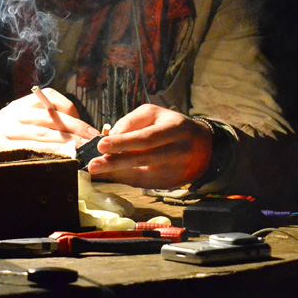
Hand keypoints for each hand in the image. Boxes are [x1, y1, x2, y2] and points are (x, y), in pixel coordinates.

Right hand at [0, 88, 98, 154]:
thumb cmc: (5, 140)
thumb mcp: (21, 122)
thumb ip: (44, 121)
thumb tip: (80, 129)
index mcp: (19, 105)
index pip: (50, 98)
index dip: (71, 111)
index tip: (87, 127)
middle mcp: (11, 114)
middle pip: (50, 119)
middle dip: (75, 130)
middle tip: (93, 140)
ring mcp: (4, 132)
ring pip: (41, 135)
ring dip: (65, 143)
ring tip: (83, 150)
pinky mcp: (0, 149)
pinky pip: (29, 151)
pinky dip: (47, 154)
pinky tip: (61, 158)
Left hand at [86, 104, 212, 188]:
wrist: (203, 147)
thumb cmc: (172, 125)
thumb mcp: (155, 114)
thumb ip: (132, 121)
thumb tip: (111, 135)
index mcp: (176, 128)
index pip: (148, 137)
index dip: (124, 142)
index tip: (102, 144)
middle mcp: (179, 150)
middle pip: (145, 158)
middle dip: (116, 162)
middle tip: (94, 164)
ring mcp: (177, 170)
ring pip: (143, 175)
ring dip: (118, 173)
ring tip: (97, 170)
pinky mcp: (172, 184)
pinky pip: (145, 184)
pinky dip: (127, 179)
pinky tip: (113, 174)